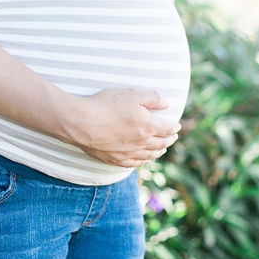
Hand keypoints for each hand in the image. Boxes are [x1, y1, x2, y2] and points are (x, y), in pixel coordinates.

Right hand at [63, 88, 180, 167]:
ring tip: (162, 150)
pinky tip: (144, 160)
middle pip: (161, 143)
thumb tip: (167, 104)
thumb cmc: (106, 105)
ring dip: (158, 152)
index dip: (174, 128)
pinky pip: (134, 164)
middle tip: (172, 138)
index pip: (167, 129)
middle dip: (169, 140)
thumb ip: (153, 98)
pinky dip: (143, 161)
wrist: (81, 123)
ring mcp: (128, 153)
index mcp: (149, 126)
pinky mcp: (115, 159)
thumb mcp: (132, 94)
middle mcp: (142, 142)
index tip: (177, 126)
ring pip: (149, 155)